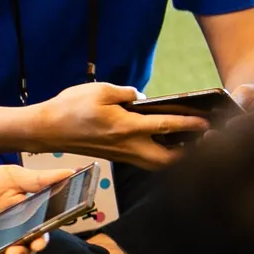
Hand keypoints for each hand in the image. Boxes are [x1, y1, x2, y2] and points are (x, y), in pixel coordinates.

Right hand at [32, 81, 206, 168]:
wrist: (45, 129)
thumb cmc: (70, 108)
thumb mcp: (100, 90)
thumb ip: (127, 93)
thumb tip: (144, 99)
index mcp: (127, 128)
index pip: (167, 126)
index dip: (190, 124)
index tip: (209, 122)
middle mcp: (127, 146)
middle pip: (168, 159)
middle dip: (190, 153)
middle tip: (205, 141)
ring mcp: (122, 155)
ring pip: (156, 163)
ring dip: (176, 157)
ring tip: (191, 143)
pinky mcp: (116, 156)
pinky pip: (144, 160)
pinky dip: (160, 155)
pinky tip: (167, 143)